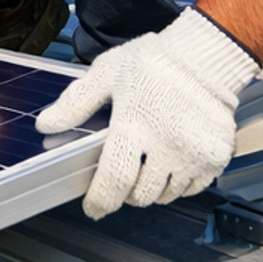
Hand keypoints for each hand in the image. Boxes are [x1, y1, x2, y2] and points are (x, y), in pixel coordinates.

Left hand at [35, 8, 259, 217]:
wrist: (206, 55)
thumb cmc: (156, 61)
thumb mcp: (109, 73)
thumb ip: (77, 102)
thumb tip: (47, 124)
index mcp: (137, 123)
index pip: (115, 179)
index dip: (101, 200)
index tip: (94, 206)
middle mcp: (168, 144)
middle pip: (141, 194)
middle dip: (125, 191)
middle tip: (123, 172)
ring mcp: (194, 154)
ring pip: (165, 195)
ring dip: (152, 188)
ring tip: (147, 162)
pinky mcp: (215, 158)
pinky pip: (191, 188)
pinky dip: (178, 183)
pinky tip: (172, 160)